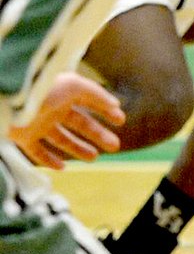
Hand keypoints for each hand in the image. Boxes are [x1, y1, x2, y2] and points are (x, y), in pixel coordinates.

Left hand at [9, 72, 125, 169]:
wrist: (12, 99)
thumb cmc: (44, 88)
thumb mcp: (75, 86)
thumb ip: (97, 94)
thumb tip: (116, 104)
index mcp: (65, 92)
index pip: (90, 102)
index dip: (106, 110)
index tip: (121, 120)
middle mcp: (53, 108)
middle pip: (80, 124)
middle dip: (98, 135)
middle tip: (115, 146)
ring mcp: (38, 123)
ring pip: (61, 139)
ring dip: (79, 149)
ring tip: (95, 158)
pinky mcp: (24, 136)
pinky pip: (37, 151)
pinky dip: (49, 160)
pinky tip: (63, 167)